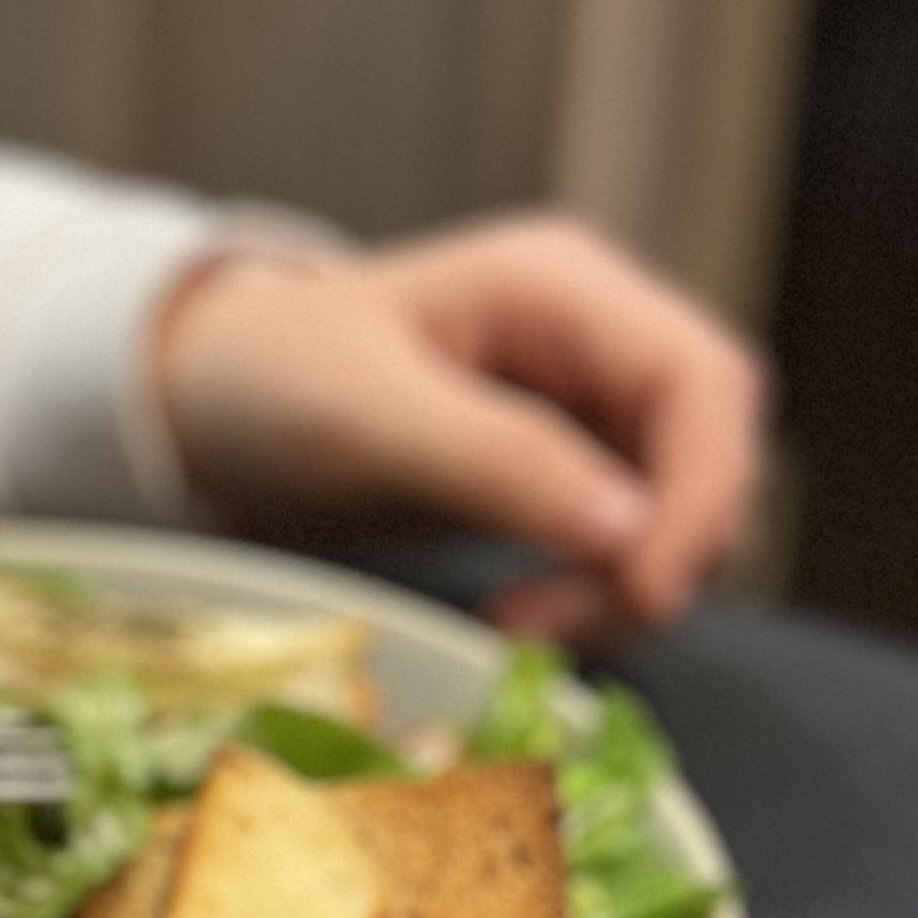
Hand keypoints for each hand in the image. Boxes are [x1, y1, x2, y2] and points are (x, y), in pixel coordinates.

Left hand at [149, 214, 767, 641]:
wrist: (203, 404)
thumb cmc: (266, 379)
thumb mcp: (367, 416)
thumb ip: (498, 461)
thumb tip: (628, 531)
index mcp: (564, 287)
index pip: (705, 382)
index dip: (703, 492)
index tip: (646, 588)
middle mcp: (598, 338)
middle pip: (714, 451)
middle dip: (667, 551)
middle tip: (563, 629)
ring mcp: (589, 405)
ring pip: (683, 508)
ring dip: (630, 585)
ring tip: (522, 629)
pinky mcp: (568, 472)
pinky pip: (632, 542)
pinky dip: (600, 593)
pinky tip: (524, 620)